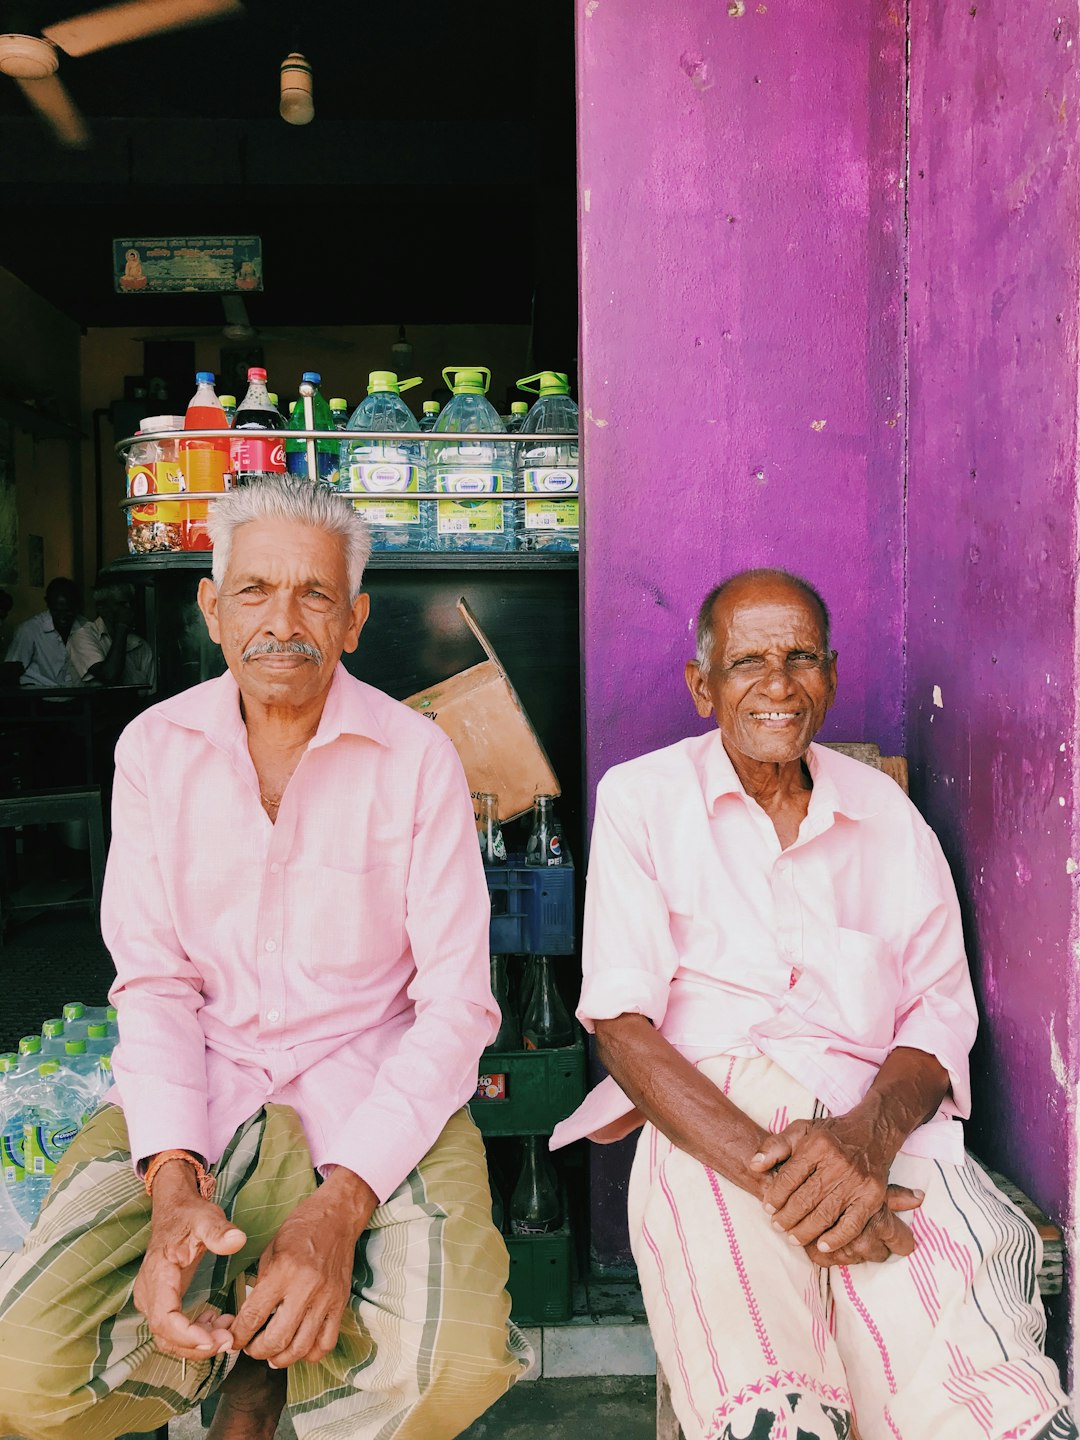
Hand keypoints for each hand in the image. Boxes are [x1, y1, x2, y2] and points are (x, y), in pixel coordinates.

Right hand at [133, 1160, 245, 1359]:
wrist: (175, 1210)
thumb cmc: (189, 1215)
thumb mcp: (207, 1218)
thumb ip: (220, 1231)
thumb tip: (237, 1241)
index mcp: (158, 1275)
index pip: (164, 1318)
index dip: (186, 1335)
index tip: (213, 1340)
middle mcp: (149, 1292)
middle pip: (165, 1335)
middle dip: (197, 1345)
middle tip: (228, 1340)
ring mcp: (152, 1299)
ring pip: (168, 1337)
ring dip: (197, 1342)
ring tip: (226, 1330)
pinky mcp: (161, 1302)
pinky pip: (173, 1329)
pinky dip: (194, 1333)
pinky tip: (216, 1321)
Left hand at [228, 1169, 376, 1367]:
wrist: (337, 1216)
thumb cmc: (300, 1229)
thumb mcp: (271, 1250)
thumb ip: (261, 1284)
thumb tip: (249, 1317)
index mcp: (283, 1271)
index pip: (254, 1316)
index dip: (239, 1335)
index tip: (233, 1340)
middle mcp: (306, 1288)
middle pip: (277, 1339)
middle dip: (256, 1351)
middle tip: (250, 1349)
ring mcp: (326, 1298)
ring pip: (301, 1347)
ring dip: (281, 1359)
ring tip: (271, 1355)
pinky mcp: (341, 1303)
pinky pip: (326, 1343)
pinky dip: (310, 1354)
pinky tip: (299, 1348)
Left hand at [749, 1117, 921, 1253]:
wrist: (871, 1133)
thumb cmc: (831, 1135)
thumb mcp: (801, 1130)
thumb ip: (775, 1145)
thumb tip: (754, 1164)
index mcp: (817, 1146)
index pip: (789, 1178)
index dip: (775, 1196)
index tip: (767, 1208)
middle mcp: (838, 1163)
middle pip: (805, 1199)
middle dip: (787, 1217)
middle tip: (777, 1226)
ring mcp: (857, 1182)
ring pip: (825, 1214)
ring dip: (805, 1231)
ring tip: (793, 1237)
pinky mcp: (872, 1197)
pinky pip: (852, 1224)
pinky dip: (836, 1238)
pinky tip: (823, 1245)